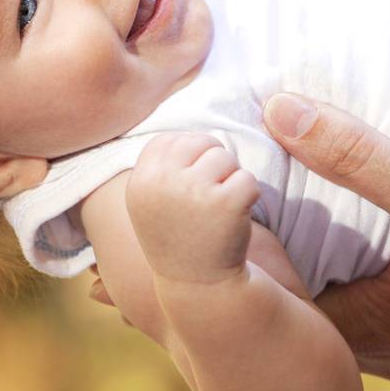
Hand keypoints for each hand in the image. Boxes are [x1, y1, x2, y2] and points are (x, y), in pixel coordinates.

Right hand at [125, 133, 260, 286]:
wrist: (201, 289)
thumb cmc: (180, 236)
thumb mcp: (151, 197)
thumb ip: (160, 161)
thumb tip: (173, 102)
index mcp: (141, 178)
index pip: (174, 140)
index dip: (191, 162)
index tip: (189, 195)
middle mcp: (161, 182)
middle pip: (203, 143)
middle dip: (213, 167)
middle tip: (207, 204)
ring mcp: (194, 191)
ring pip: (227, 159)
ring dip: (230, 183)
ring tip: (217, 214)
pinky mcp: (227, 202)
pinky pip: (248, 179)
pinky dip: (248, 198)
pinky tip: (234, 222)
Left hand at [262, 93, 389, 382]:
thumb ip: (356, 156)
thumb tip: (279, 112)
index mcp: (374, 332)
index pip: (282, 300)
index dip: (255, 253)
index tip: (235, 200)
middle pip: (315, 301)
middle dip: (290, 252)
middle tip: (262, 190)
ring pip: (354, 299)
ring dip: (335, 255)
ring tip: (308, 197)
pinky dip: (373, 262)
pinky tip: (374, 222)